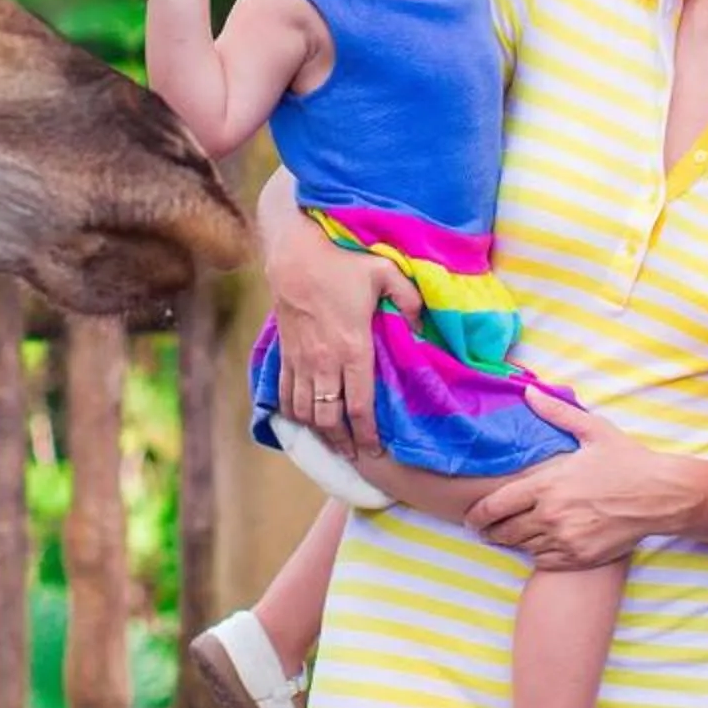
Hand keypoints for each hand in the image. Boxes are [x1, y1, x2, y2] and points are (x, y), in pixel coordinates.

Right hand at [265, 215, 418, 458]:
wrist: (294, 252)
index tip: (375, 451)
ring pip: (306, 412)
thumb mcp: (384, 271)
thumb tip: (422, 322)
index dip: (368, 434)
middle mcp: (325, 361)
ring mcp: (301, 359)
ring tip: (333, 442)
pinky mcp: (285, 352)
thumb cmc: (341, 260)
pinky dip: (293, 412)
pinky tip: (303, 420)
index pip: (360, 405)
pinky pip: (285, 393)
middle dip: (343, 441)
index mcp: (352, 347)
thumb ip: (408, 298)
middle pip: (331, 418)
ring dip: (319, 432)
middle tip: (356, 454)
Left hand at [463, 390, 687, 570]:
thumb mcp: (592, 431)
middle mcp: (552, 515)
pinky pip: (544, 561)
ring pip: (522, 547)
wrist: (662, 496)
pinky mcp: (580, 558)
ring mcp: (566, 540)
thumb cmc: (627, 461)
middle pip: (504, 532)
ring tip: (506, 537)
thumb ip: (556, 412)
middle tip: (483, 530)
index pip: (497, 505)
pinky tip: (537, 545)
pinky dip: (536, 554)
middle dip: (489, 532)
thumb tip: (528, 390)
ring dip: (511, 543)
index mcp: (548, 484)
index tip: (470, 518)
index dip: (477, 514)